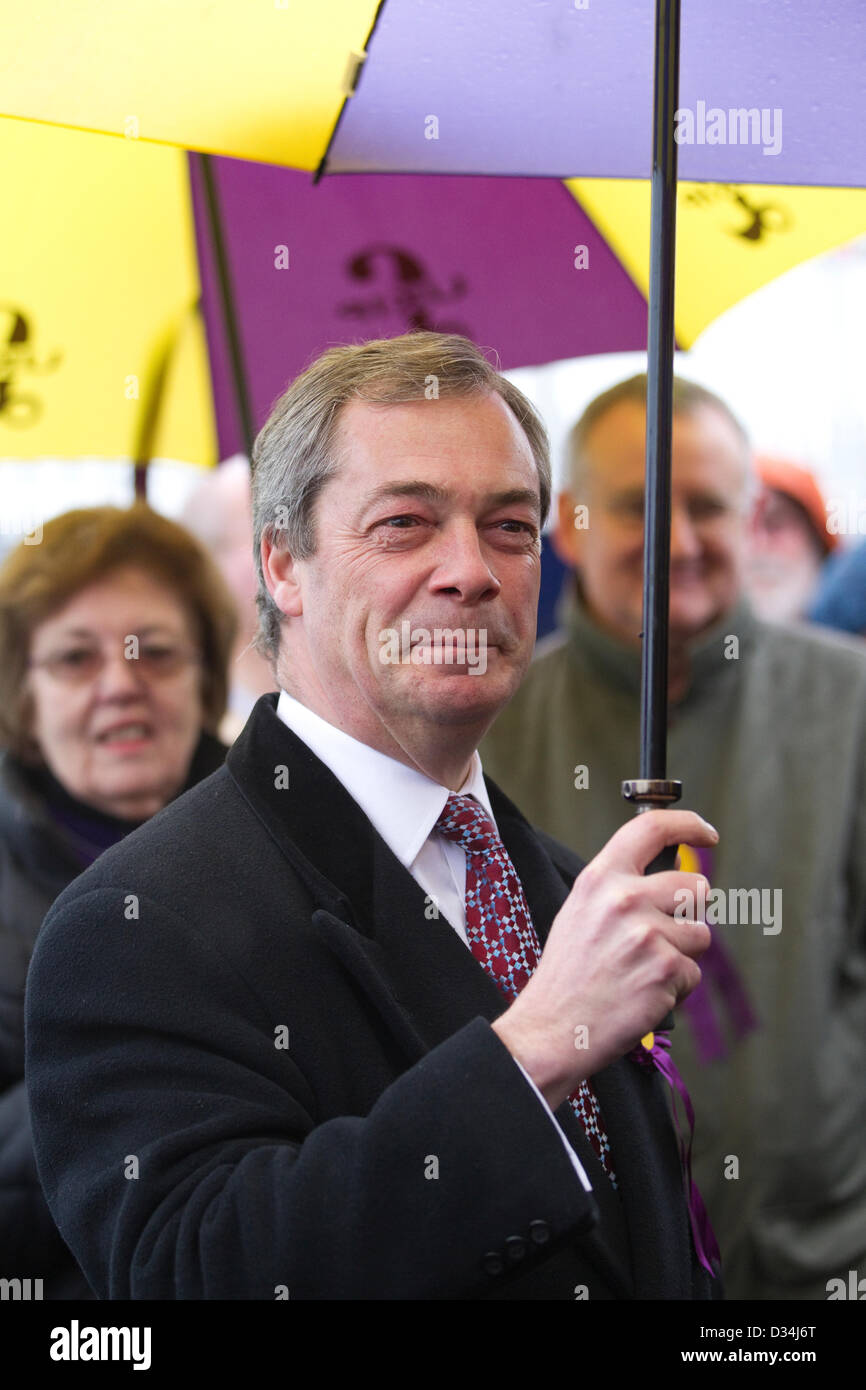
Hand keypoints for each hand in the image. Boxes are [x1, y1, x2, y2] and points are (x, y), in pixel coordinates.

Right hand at [492, 810, 716, 1109]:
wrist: (552, 1028)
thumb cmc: (568, 974)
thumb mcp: (581, 913)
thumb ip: (621, 888)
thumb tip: (671, 874)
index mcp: (600, 878)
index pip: (652, 828)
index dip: (689, 824)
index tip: (706, 832)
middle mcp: (624, 899)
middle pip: (695, 886)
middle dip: (688, 912)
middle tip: (660, 936)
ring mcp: (647, 935)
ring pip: (700, 934)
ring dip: (682, 954)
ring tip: (642, 970)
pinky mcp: (665, 970)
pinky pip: (693, 972)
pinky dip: (676, 987)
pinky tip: (643, 993)